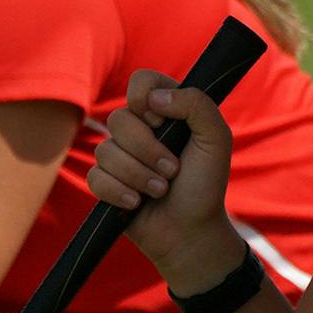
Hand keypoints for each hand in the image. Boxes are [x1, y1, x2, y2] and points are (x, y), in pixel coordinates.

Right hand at [86, 70, 244, 285]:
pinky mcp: (105, 182)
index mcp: (166, 110)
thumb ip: (197, 105)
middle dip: (147, 150)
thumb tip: (155, 98)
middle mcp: (139, 129)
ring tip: (160, 191)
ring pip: (105, 151)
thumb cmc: (206, 185)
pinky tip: (137, 204)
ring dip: (138, 176)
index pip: (141, 81)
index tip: (160, 121)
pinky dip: (119, 193)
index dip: (144, 98)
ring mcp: (119, 155)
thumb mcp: (216, 140)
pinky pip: (96, 178)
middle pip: (119, 119)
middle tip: (172, 170)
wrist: (192, 232)